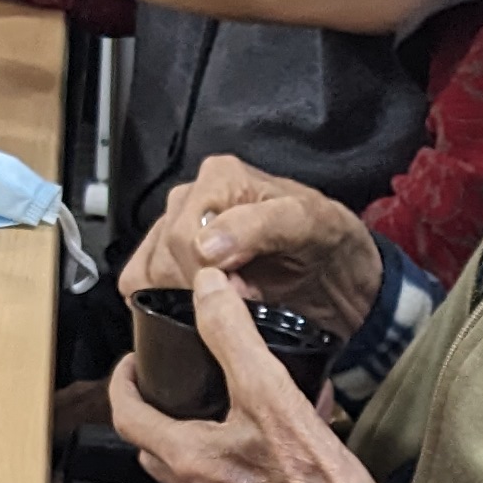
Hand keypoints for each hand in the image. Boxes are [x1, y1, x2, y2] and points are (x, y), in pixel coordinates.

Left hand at [106, 268, 397, 482]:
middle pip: (149, 446)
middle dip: (150, 410)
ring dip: (184, 433)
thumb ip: (232, 335)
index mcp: (188, 457)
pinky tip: (257, 435)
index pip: (127, 416)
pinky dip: (224, 454)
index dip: (123, 382)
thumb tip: (208, 289)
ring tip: (208, 402)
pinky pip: (220, 482)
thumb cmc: (313, 472)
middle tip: (163, 382)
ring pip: (183, 466)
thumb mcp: (268, 388)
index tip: (134, 361)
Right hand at [119, 152, 383, 340]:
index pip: (183, 235)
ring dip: (186, 297)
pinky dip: (167, 303)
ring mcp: (182, 227)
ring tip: (231, 299)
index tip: (238, 293)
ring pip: (151, 271)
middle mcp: (194, 196)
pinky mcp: (177, 258)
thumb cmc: (327, 240)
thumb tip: (205, 246)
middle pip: (164, 255)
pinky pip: (145, 282)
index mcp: (220, 177)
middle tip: (240, 298)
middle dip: (197, 287)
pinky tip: (204, 305)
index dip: (205, 274)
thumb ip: (260, 228)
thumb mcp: (307, 225)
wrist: (337, 272)